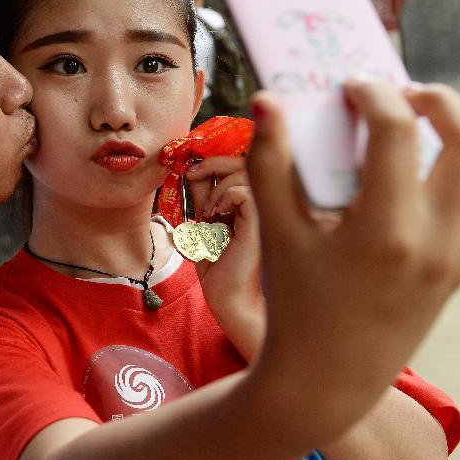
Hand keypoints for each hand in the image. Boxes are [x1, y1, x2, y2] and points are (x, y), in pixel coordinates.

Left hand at [186, 156, 264, 360]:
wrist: (228, 300)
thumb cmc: (218, 268)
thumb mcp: (204, 224)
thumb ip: (203, 198)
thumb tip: (193, 171)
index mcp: (253, 203)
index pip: (241, 165)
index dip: (217, 159)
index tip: (192, 169)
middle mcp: (265, 204)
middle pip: (246, 160)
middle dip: (213, 162)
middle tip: (192, 174)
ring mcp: (267, 212)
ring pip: (245, 172)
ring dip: (217, 184)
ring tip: (207, 210)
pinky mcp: (262, 223)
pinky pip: (244, 191)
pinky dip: (224, 196)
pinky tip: (216, 216)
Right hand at [247, 79, 459, 439]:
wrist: (329, 379)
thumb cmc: (297, 307)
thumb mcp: (277, 235)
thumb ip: (270, 162)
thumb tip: (267, 100)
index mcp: (386, 230)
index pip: (398, 131)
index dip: (374, 94)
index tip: (351, 88)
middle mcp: (435, 241)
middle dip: (437, 99)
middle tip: (398, 95)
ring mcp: (457, 257)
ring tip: (415, 132)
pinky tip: (420, 176)